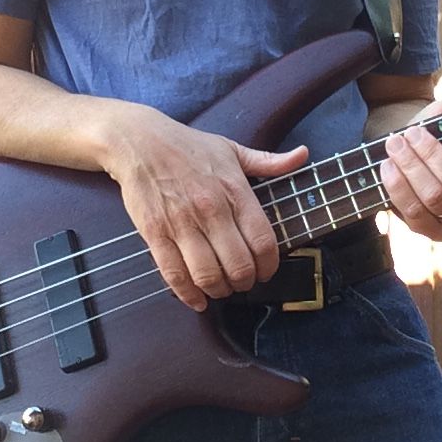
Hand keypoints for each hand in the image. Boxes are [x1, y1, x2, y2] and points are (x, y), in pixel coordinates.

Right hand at [103, 105, 307, 310]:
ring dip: (219, 290)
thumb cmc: (188, 147)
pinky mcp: (155, 233)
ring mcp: (181, 223)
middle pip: (238, 264)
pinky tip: (197, 299)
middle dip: (245, 282)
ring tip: (221, 288)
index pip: (263, 240)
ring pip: (208, 274)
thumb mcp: (232, 149)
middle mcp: (210, 208)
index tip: (266, 271)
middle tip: (243, 282)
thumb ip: (269, 160)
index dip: (269, 265)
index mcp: (234, 190)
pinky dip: (188, 294)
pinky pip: (174, 274)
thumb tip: (302, 155)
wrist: (139, 142)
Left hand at [380, 63, 441, 241]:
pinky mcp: (433, 233)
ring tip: (395, 144)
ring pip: (436, 200)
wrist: (410, 153)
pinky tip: (388, 166)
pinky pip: (415, 215)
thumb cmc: (439, 132)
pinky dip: (399, 188)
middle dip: (431, 156)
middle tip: (411, 134)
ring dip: (411, 168)